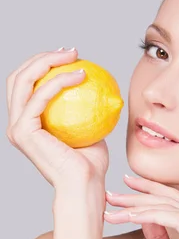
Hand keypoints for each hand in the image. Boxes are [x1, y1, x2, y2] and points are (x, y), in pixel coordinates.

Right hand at [6, 48, 108, 189]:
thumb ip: (87, 109)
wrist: (86, 185)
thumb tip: (100, 87)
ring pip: (23, 81)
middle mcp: (17, 124)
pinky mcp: (24, 131)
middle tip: (72, 52)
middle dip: (42, 57)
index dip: (44, 65)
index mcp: (28, 123)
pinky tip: (80, 75)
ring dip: (47, 62)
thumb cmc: (91, 164)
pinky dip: (59, 82)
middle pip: (19, 77)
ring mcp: (17, 128)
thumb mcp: (91, 128)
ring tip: (74, 57)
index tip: (71, 58)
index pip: (27, 85)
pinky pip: (40, 97)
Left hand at [103, 175, 178, 238]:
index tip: (125, 183)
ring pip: (170, 207)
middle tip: (111, 195)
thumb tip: (143, 217)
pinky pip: (175, 220)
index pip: (176, 199)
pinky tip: (130, 217)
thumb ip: (158, 237)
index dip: (150, 188)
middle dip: (138, 194)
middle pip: (171, 199)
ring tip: (113, 209)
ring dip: (138, 206)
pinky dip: (150, 216)